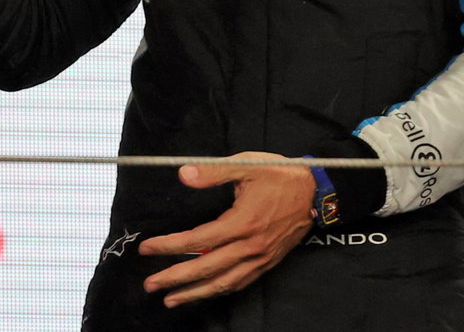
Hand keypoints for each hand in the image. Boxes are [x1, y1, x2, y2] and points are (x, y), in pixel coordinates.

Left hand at [137, 152, 314, 307]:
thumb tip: (182, 174)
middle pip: (206, 269)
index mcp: (242, 223)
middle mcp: (250, 247)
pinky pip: (240, 282)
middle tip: (150, 285)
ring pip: (223, 282)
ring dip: (195, 293)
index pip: (197, 241)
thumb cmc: (280, 175)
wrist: (317, 191)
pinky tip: (205, 292)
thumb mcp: (247, 164)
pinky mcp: (268, 262)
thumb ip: (213, 171)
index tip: (146, 249)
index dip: (169, 246)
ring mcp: (260, 258)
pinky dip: (220, 290)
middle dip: (176, 279)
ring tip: (171, 300)